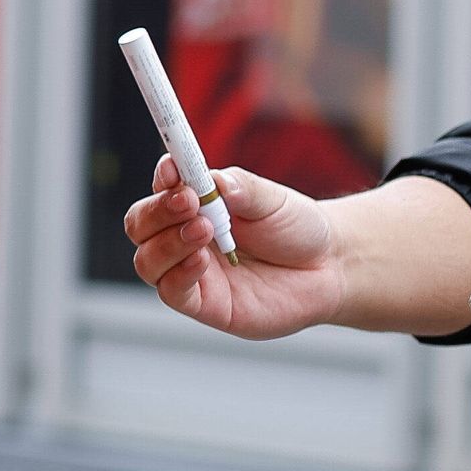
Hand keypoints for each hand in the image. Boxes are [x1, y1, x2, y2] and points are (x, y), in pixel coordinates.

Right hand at [125, 155, 354, 339]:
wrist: (329, 268)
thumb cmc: (296, 230)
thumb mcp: (273, 200)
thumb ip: (241, 188)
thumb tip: (214, 182)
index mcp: (194, 206)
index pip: (160, 189)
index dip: (161, 178)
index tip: (172, 167)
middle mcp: (183, 237)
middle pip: (140, 225)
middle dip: (158, 211)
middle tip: (188, 202)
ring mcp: (190, 271)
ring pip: (147, 259)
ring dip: (169, 242)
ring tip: (205, 230)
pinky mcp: (203, 303)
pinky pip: (171, 292)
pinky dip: (179, 274)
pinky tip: (201, 261)